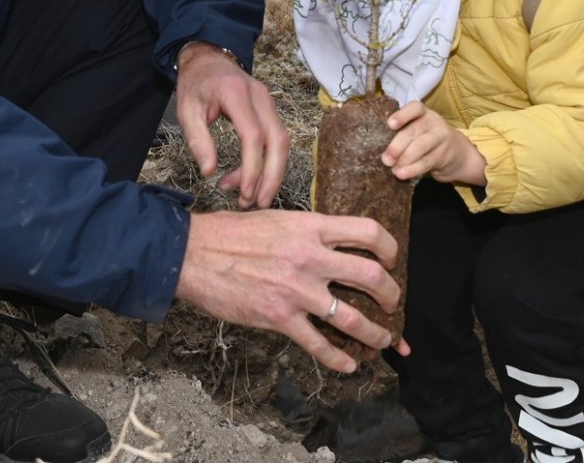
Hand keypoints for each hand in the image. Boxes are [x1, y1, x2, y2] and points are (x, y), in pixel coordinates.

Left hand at [175, 42, 288, 208]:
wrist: (208, 59)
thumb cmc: (195, 85)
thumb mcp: (187, 111)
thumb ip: (198, 140)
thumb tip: (209, 172)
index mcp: (236, 94)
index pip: (254, 135)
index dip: (252, 167)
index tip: (243, 192)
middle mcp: (260, 96)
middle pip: (278, 140)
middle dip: (271, 176)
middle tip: (256, 203)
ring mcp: (269, 102)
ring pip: (282, 141)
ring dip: (272, 173)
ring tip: (250, 196)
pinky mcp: (270, 109)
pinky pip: (276, 138)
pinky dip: (267, 162)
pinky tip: (249, 177)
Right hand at [175, 209, 405, 371]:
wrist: (192, 254)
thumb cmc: (228, 234)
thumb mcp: (274, 220)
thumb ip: (305, 233)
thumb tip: (328, 246)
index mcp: (309, 227)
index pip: (367, 232)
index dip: (389, 248)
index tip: (391, 259)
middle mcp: (310, 257)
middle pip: (371, 276)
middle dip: (391, 294)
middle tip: (392, 303)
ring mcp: (297, 290)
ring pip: (353, 317)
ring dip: (375, 333)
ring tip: (382, 340)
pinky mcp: (280, 317)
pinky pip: (319, 344)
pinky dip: (339, 359)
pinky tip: (348, 364)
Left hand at [382, 100, 486, 184]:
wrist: (458, 153)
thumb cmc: (427, 139)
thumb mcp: (418, 130)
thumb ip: (402, 134)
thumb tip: (382, 151)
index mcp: (422, 113)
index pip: (415, 108)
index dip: (402, 115)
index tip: (390, 124)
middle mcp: (433, 122)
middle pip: (413, 131)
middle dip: (397, 146)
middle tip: (386, 160)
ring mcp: (441, 138)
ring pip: (420, 147)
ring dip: (404, 159)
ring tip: (394, 169)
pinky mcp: (444, 155)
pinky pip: (426, 162)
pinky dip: (412, 169)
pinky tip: (402, 174)